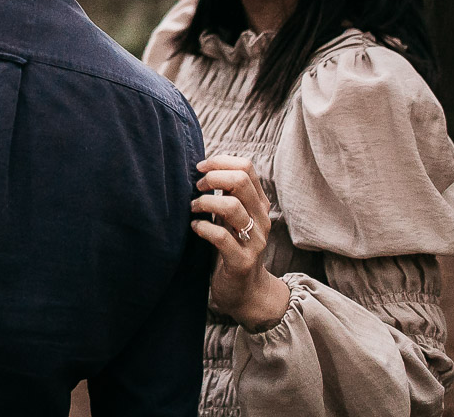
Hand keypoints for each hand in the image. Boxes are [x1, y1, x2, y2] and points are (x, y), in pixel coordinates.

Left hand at [191, 155, 289, 330]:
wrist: (247, 292)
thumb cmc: (233, 247)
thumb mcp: (232, 217)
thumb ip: (226, 194)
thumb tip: (202, 169)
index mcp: (258, 204)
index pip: (246, 167)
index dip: (220, 162)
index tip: (200, 168)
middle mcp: (261, 219)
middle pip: (241, 181)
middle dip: (212, 178)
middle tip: (196, 187)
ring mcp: (254, 240)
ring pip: (233, 206)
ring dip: (205, 202)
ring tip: (193, 208)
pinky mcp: (242, 261)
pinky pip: (222, 237)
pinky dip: (203, 228)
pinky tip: (195, 227)